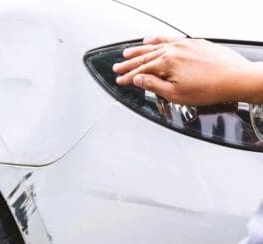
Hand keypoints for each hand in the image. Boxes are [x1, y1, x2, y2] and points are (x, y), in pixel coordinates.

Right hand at [113, 36, 262, 104]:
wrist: (236, 78)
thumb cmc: (210, 88)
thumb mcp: (176, 94)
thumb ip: (154, 85)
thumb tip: (138, 80)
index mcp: (167, 63)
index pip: (141, 71)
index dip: (128, 77)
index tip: (119, 81)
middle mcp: (174, 50)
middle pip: (145, 57)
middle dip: (129, 63)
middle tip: (117, 67)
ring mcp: (184, 45)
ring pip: (155, 46)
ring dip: (139, 50)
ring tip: (127, 53)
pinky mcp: (194, 43)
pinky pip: (169, 39)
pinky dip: (158, 39)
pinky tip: (152, 40)